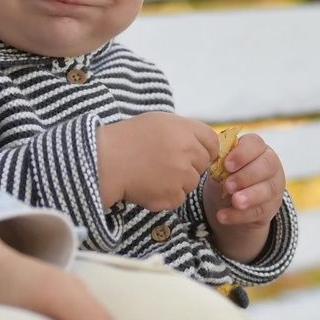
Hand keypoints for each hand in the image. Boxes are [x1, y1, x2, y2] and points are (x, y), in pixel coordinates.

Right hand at [97, 112, 220, 210]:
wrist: (107, 161)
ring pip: (191, 183)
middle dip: (189, 166)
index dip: (206, 149)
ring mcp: (182, 175)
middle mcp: (188, 151)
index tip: (195, 154)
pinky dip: (166, 196)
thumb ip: (183, 131)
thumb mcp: (158, 122)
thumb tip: (200, 143)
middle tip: (165, 164)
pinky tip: (149, 185)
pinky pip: (178, 198)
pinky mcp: (173, 195)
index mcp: (185, 129)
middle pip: (203, 164)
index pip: (212, 142)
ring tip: (153, 174)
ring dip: (177, 182)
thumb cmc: (128, 139)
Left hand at [207, 132, 286, 261]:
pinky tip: (224, 217)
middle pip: (266, 165)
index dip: (242, 153)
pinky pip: (259, 211)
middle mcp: (270, 164)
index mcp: (256, 148)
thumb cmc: (225, 177)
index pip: (255, 143)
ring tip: (235, 201)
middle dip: (246, 176)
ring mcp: (274, 186)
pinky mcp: (271, 207)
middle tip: (228, 186)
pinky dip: (240, 215)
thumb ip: (218, 168)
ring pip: (267, 189)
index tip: (227, 165)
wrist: (230, 203)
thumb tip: (215, 172)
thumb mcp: (219, 170)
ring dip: (250, 196)